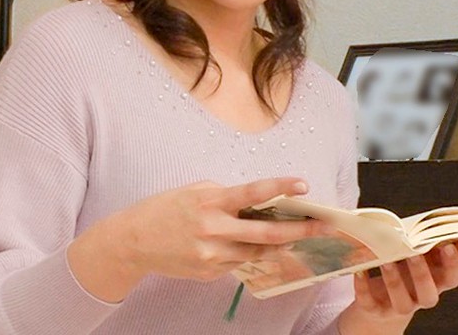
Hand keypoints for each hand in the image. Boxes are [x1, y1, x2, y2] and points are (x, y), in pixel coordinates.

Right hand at [68, 177, 333, 300]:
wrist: (133, 241)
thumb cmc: (165, 208)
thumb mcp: (195, 191)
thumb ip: (225, 196)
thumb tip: (255, 203)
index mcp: (211, 201)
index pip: (254, 192)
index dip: (281, 187)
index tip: (304, 185)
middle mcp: (214, 229)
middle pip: (266, 233)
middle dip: (299, 230)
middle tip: (324, 227)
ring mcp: (212, 254)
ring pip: (256, 252)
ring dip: (278, 244)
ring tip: (297, 235)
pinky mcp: (209, 272)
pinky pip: (238, 262)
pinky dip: (248, 252)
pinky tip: (250, 245)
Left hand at [339, 240, 457, 334]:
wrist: (381, 301)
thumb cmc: (405, 271)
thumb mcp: (424, 259)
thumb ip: (441, 249)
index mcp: (435, 283)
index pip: (451, 279)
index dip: (452, 265)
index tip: (448, 245)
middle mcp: (420, 299)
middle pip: (428, 294)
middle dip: (422, 274)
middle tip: (414, 252)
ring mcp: (398, 307)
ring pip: (401, 302)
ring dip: (394, 281)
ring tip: (387, 260)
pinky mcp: (376, 310)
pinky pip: (370, 302)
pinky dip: (364, 286)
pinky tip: (360, 270)